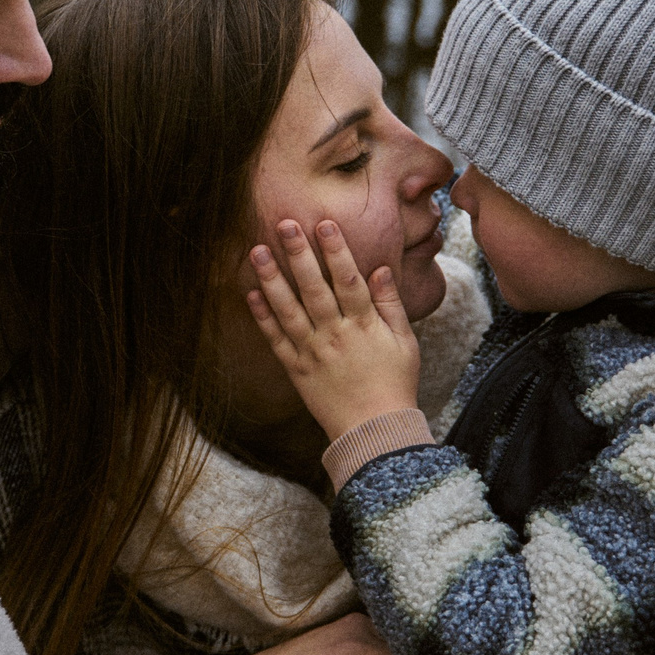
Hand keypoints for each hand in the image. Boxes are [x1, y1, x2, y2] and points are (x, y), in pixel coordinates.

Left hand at [245, 219, 421, 441]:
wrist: (374, 431)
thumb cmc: (395, 383)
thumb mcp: (404, 342)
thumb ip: (390, 304)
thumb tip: (380, 269)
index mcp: (363, 326)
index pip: (348, 280)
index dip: (336, 251)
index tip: (325, 224)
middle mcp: (334, 335)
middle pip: (314, 288)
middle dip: (299, 254)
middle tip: (284, 224)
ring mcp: (312, 352)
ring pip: (288, 310)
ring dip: (272, 279)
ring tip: (257, 251)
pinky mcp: (296, 370)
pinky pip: (276, 340)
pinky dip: (262, 317)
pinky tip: (250, 293)